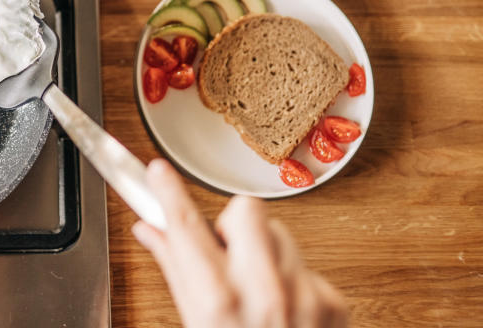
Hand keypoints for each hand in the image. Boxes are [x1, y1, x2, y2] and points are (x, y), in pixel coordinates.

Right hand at [132, 159, 347, 327]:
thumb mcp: (193, 324)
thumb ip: (176, 272)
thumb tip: (150, 231)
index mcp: (218, 303)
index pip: (185, 226)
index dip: (168, 191)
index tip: (158, 170)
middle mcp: (263, 295)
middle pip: (246, 211)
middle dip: (232, 223)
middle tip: (226, 250)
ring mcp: (303, 298)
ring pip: (280, 234)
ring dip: (265, 253)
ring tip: (256, 290)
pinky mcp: (332, 304)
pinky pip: (307, 267)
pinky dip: (294, 281)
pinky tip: (284, 311)